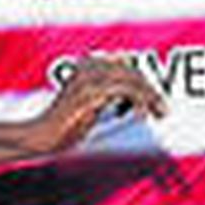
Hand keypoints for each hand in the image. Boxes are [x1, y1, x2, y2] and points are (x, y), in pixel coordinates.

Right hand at [22, 54, 166, 155]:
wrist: (41, 138)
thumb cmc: (63, 128)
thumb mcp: (91, 109)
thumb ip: (109, 99)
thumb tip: (135, 100)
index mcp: (87, 66)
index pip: (126, 66)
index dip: (144, 83)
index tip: (156, 102)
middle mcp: (88, 67)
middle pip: (132, 72)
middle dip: (152, 92)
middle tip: (163, 110)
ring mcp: (89, 78)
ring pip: (133, 80)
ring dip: (150, 97)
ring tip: (159, 113)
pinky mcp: (91, 92)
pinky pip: (126, 90)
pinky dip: (139, 102)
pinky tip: (141, 116)